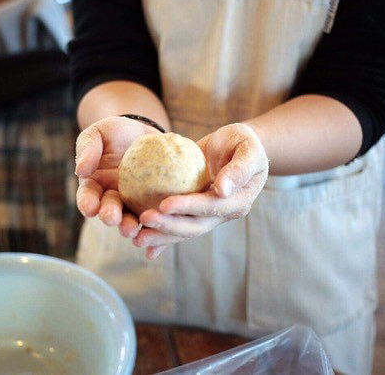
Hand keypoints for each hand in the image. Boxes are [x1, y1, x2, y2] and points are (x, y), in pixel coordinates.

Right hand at [75, 116, 160, 237]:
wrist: (145, 134)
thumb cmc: (117, 133)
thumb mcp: (99, 133)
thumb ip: (88, 148)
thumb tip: (81, 170)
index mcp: (94, 185)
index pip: (87, 196)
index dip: (87, 203)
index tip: (90, 207)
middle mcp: (111, 199)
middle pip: (109, 211)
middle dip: (109, 216)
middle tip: (112, 218)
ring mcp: (132, 204)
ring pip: (130, 218)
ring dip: (129, 225)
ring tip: (132, 228)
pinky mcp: (152, 205)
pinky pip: (154, 216)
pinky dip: (155, 225)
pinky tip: (159, 228)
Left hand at [135, 123, 268, 258]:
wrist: (235, 148)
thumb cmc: (243, 142)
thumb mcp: (248, 148)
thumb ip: (240, 168)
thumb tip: (223, 190)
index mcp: (238, 202)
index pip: (211, 207)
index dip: (188, 207)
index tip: (164, 204)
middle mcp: (222, 214)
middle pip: (195, 225)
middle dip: (169, 225)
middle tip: (144, 219)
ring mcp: (208, 216)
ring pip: (183, 230)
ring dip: (161, 236)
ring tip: (136, 239)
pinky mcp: (194, 213)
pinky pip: (176, 225)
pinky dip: (161, 237)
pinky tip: (140, 242)